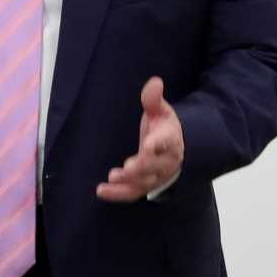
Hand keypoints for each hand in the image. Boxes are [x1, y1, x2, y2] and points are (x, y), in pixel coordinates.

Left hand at [96, 77, 184, 202]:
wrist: (175, 149)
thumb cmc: (163, 127)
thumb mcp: (160, 111)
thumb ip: (154, 99)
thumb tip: (155, 82)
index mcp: (170, 139)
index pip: (165, 142)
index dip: (157, 144)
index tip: (148, 144)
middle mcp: (165, 161)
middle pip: (155, 167)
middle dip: (142, 167)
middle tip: (128, 167)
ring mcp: (155, 176)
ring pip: (144, 182)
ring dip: (129, 182)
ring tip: (113, 177)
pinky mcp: (144, 185)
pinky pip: (132, 193)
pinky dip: (118, 194)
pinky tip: (101, 191)